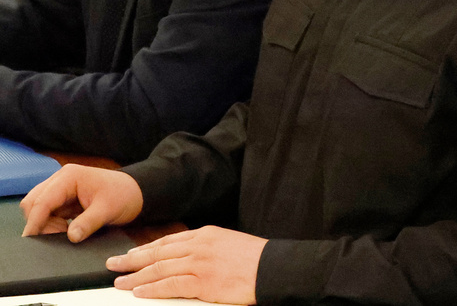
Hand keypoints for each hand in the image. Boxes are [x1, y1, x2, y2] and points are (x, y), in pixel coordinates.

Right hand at [21, 164, 142, 241]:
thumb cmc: (124, 195)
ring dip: (45, 224)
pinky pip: (47, 213)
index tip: (31, 239)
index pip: (43, 200)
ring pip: (38, 209)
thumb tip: (71, 236)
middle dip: (39, 222)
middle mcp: (60, 180)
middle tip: (58, 235)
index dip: (35, 221)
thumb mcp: (108, 210)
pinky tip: (66, 230)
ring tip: (65, 232)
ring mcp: (60, 189)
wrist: (135, 192)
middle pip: (34, 203)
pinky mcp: (63, 199)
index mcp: (69, 177)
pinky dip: (51, 224)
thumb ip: (88, 223)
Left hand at [107, 225, 267, 304]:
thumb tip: (188, 256)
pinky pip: (171, 285)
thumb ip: (207, 247)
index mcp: (205, 235)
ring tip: (119, 282)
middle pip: (157, 253)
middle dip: (132, 259)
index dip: (146, 249)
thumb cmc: (254, 258)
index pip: (168, 241)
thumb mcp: (228, 243)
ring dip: (135, 276)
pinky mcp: (203, 282)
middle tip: (113, 264)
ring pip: (159, 269)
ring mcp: (199, 263)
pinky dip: (152, 288)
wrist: (272, 267)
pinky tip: (139, 291)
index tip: (131, 254)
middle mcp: (198, 246)